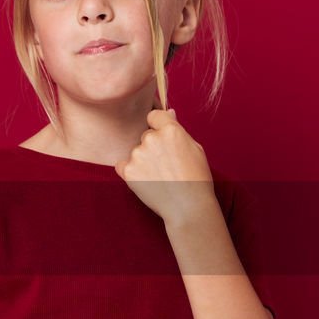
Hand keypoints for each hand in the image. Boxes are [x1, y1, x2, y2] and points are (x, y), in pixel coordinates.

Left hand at [114, 109, 217, 226]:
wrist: (188, 206)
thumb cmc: (196, 178)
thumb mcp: (195, 149)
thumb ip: (178, 130)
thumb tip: (168, 113)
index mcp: (170, 130)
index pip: (154, 116)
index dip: (158, 127)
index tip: (163, 139)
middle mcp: (151, 139)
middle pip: (145, 136)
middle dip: (153, 147)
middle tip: (166, 165)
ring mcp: (137, 155)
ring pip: (136, 152)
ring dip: (143, 161)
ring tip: (159, 176)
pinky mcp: (127, 171)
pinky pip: (122, 165)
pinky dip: (131, 172)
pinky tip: (147, 181)